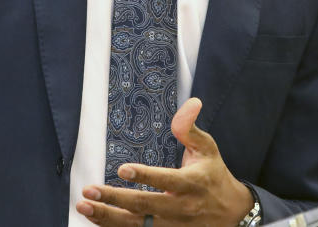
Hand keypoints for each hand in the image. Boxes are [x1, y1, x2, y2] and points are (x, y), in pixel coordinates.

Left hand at [76, 97, 253, 225]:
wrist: (232, 214)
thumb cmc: (213, 176)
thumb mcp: (207, 149)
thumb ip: (191, 129)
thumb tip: (191, 103)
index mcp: (192, 183)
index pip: (166, 179)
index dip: (145, 176)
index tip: (123, 169)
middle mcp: (181, 207)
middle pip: (145, 206)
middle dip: (115, 199)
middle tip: (90, 191)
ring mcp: (173, 225)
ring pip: (137, 225)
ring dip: (108, 217)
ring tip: (85, 207)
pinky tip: (97, 220)